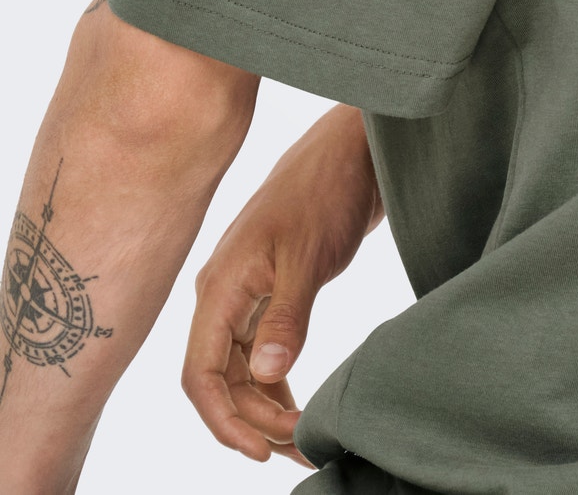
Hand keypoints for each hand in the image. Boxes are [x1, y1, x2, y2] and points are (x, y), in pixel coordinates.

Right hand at [182, 104, 383, 466]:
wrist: (351, 151)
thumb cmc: (326, 190)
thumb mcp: (308, 256)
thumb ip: (286, 317)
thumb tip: (264, 377)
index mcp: (221, 287)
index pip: (201, 375)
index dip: (225, 420)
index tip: (262, 451)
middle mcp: (225, 294)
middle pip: (222, 380)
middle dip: (254, 421)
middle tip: (300, 449)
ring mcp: (248, 291)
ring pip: (242, 368)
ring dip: (266, 407)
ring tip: (301, 441)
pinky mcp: (273, 289)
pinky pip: (261, 350)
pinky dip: (277, 381)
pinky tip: (297, 404)